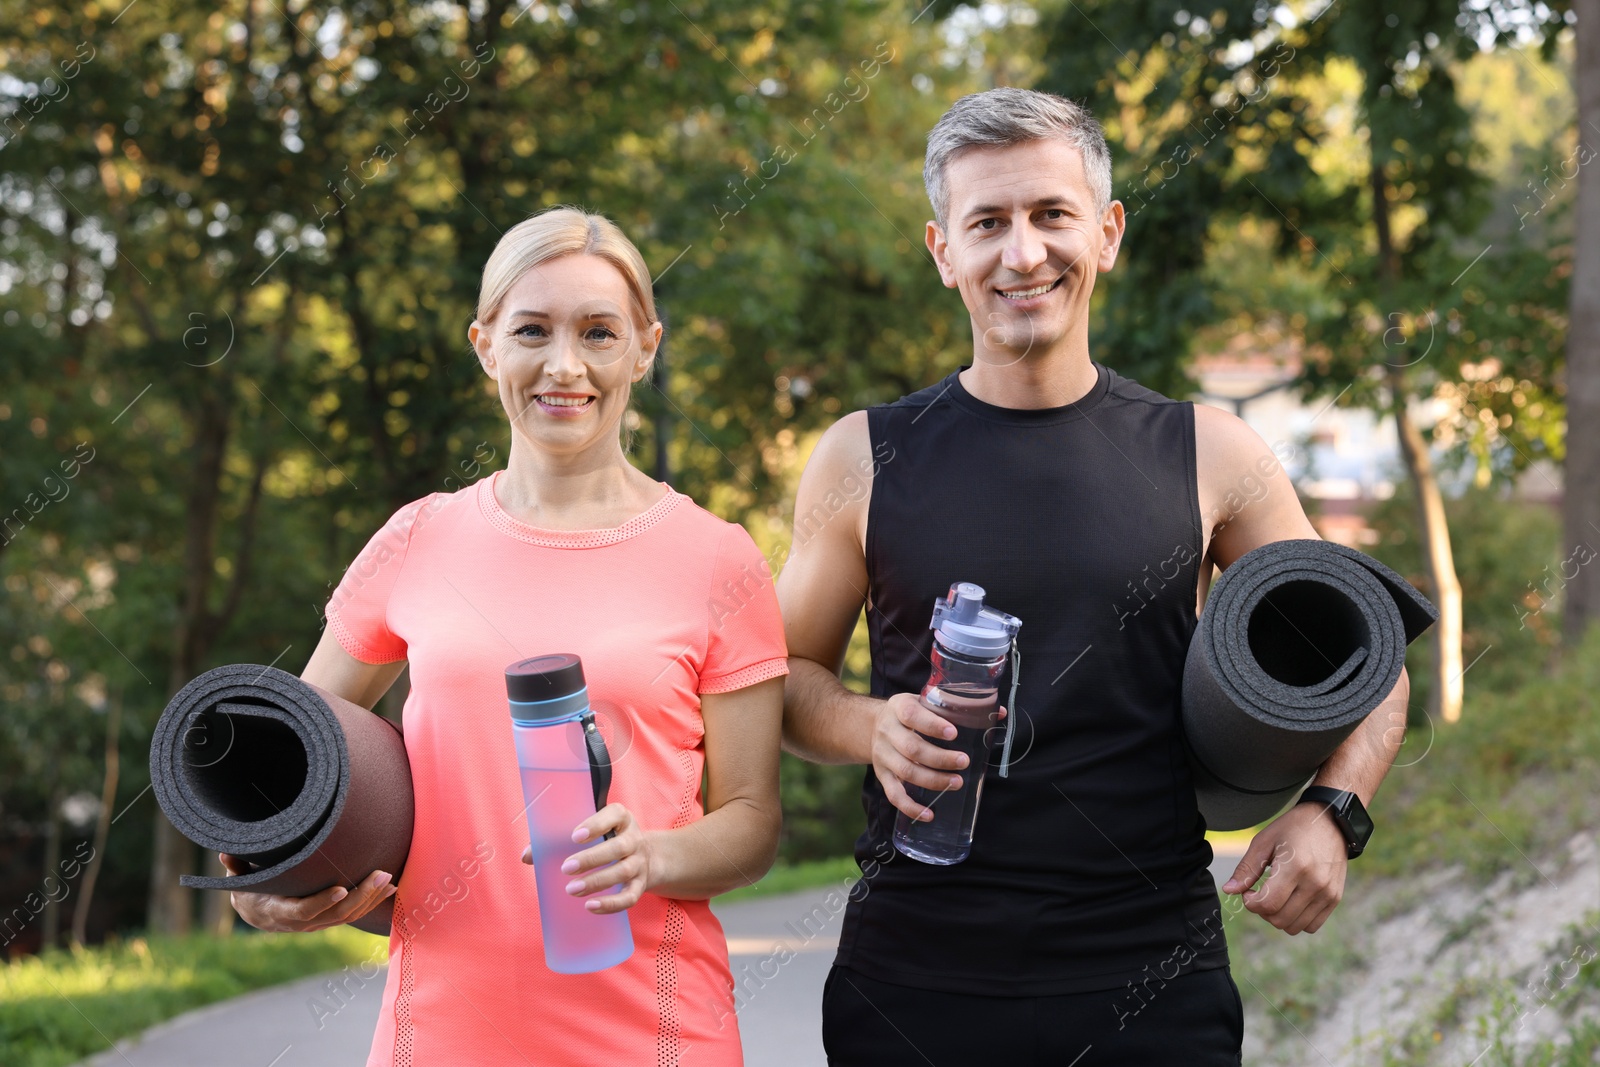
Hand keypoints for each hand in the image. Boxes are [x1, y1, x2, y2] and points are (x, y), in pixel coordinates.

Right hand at [218, 853, 396, 932]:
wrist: (259, 913)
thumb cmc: (252, 888)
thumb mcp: (241, 879)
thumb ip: (237, 867)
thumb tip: (225, 853)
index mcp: (279, 912)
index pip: (303, 911)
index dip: (321, 902)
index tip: (340, 889)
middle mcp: (301, 923)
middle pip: (335, 913)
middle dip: (360, 895)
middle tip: (381, 875)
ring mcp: (318, 923)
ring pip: (349, 915)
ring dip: (371, 898)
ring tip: (390, 878)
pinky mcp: (330, 919)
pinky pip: (354, 914)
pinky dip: (372, 902)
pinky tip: (390, 889)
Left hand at [519, 802, 655, 913]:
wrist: (646, 857)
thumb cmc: (607, 840)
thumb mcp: (592, 832)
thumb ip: (558, 839)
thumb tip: (527, 855)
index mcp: (621, 818)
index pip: (614, 815)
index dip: (595, 825)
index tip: (574, 836)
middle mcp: (634, 839)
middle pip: (618, 847)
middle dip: (591, 858)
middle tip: (565, 868)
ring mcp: (639, 862)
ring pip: (623, 872)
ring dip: (597, 882)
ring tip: (572, 890)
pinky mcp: (640, 885)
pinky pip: (630, 897)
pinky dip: (611, 904)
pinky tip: (591, 906)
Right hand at [870, 692, 1003, 822]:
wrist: (872, 725)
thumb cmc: (910, 713)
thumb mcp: (926, 701)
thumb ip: (958, 706)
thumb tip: (998, 713)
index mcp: (899, 708)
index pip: (913, 715)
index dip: (932, 725)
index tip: (953, 733)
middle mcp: (888, 731)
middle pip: (912, 748)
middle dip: (940, 758)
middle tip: (964, 761)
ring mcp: (883, 755)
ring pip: (906, 771)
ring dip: (933, 780)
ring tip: (957, 782)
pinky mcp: (882, 775)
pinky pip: (894, 795)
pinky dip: (911, 807)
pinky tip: (929, 814)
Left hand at [1220, 803, 1347, 934]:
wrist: (1329, 821)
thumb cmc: (1293, 828)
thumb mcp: (1264, 841)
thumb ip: (1246, 868)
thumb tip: (1229, 891)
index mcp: (1296, 867)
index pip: (1268, 903)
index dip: (1250, 903)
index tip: (1248, 891)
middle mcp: (1315, 883)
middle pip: (1280, 919)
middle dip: (1262, 911)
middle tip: (1260, 894)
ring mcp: (1328, 893)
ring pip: (1295, 927)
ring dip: (1278, 917)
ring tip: (1275, 897)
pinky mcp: (1335, 898)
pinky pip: (1312, 926)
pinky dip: (1296, 920)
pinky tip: (1290, 901)